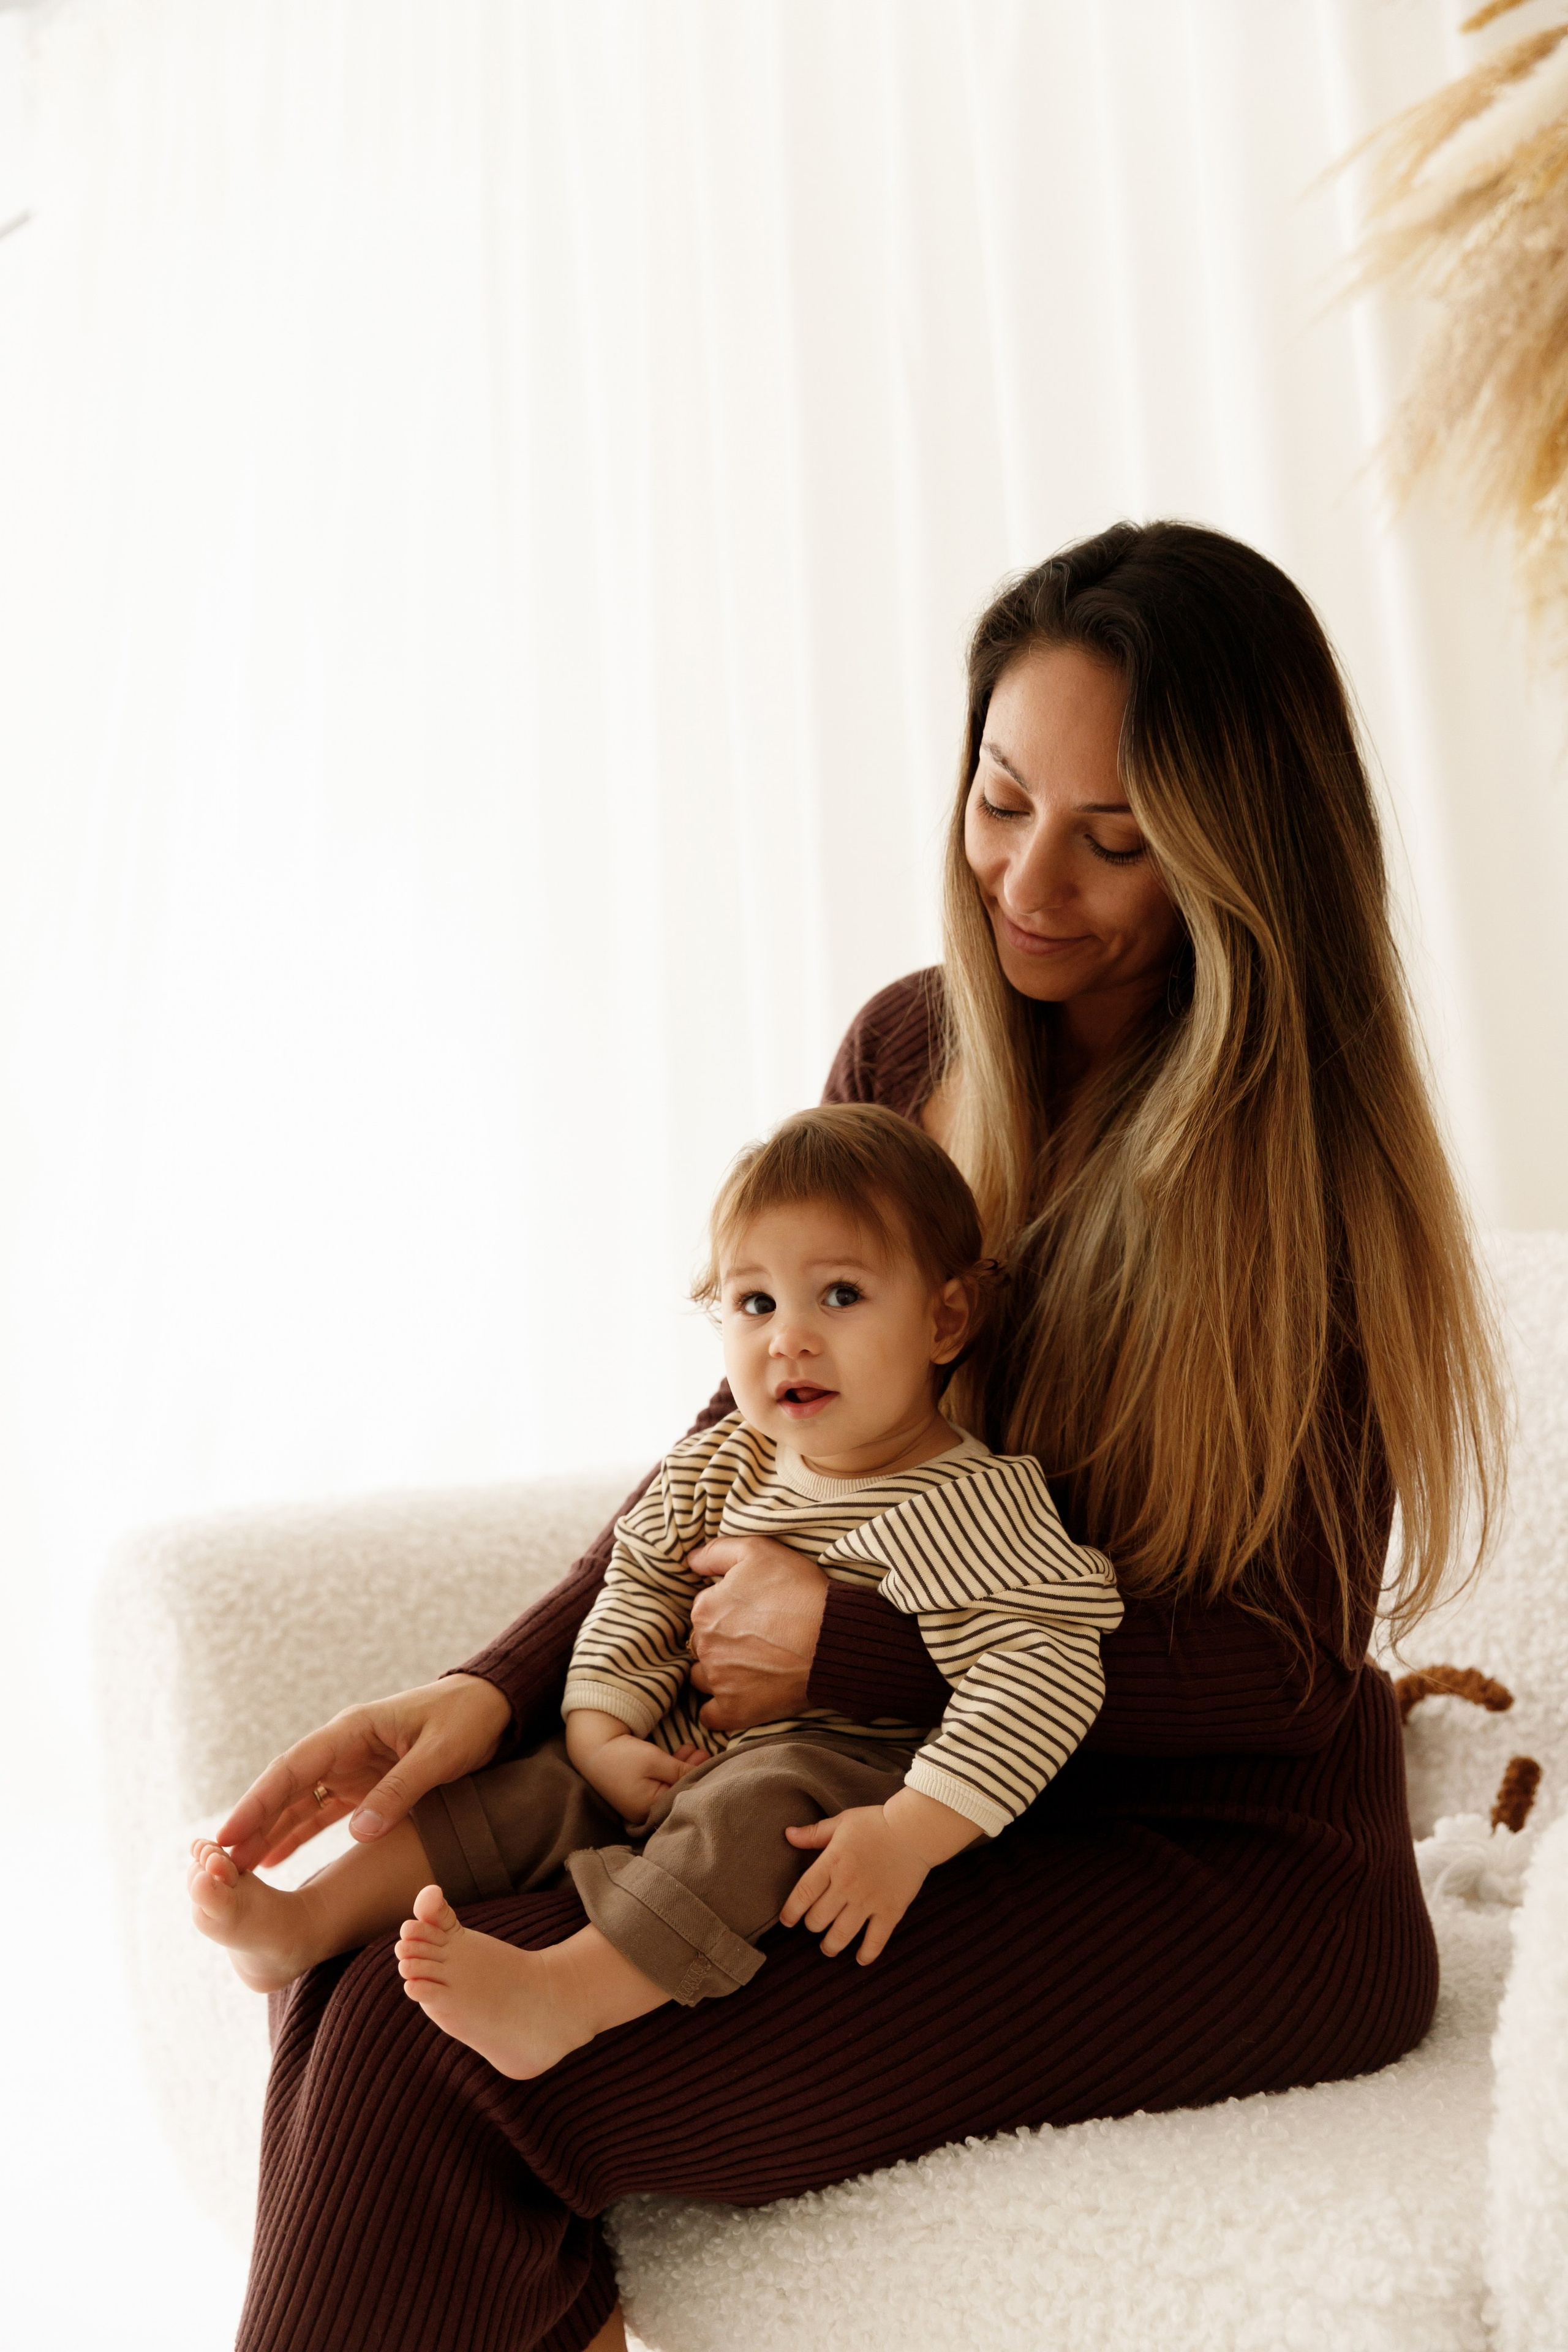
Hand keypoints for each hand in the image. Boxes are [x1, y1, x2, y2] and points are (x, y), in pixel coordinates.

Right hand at [215, 1673, 513, 1872]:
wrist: (492, 1706)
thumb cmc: (467, 1721)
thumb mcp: (439, 1754)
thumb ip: (400, 1789)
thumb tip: (358, 1834)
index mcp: (352, 1730)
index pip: (294, 1767)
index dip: (258, 1801)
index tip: (228, 1835)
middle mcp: (342, 1747)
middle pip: (286, 1788)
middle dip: (252, 1824)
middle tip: (219, 1866)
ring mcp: (350, 1766)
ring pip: (298, 1802)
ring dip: (269, 1833)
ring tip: (237, 1872)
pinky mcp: (363, 1783)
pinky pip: (321, 1811)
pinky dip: (297, 1833)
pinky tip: (274, 1860)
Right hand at [579, 1733, 705, 1826]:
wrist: (592, 1747)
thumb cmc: (623, 1755)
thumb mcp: (656, 1761)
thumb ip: (680, 1771)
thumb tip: (705, 1776)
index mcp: (649, 1809)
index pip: (683, 1797)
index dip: (699, 1778)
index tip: (711, 1761)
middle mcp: (645, 1812)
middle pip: (677, 1793)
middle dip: (693, 1772)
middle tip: (705, 1753)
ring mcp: (641, 1804)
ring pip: (670, 1786)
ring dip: (683, 1768)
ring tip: (696, 1750)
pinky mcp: (638, 1793)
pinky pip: (660, 1783)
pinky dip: (671, 1770)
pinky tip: (683, 1753)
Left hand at [686, 1535, 828, 1732]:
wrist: (833, 1638)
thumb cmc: (799, 1590)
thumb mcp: (759, 1551)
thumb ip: (717, 1552)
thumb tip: (690, 1561)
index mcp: (705, 1608)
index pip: (704, 1611)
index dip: (726, 1610)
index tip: (751, 1613)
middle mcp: (704, 1646)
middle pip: (701, 1644)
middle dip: (720, 1641)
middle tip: (754, 1639)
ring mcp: (718, 1681)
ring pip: (703, 1678)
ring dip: (718, 1673)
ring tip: (750, 1666)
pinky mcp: (734, 1711)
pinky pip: (710, 1716)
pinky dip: (719, 1709)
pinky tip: (738, 1697)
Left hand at [779, 1805, 931, 1963]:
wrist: (915, 1829)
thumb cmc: (876, 1823)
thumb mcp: (842, 1822)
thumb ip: (814, 1833)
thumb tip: (788, 1835)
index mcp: (832, 1862)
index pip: (803, 1894)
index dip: (791, 1912)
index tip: (786, 1921)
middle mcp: (847, 1885)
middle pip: (818, 1918)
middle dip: (812, 1925)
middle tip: (815, 1925)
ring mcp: (869, 1900)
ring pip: (841, 1935)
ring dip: (831, 1946)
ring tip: (829, 1948)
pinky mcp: (891, 1910)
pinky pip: (875, 1940)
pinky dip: (866, 1954)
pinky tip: (860, 1959)